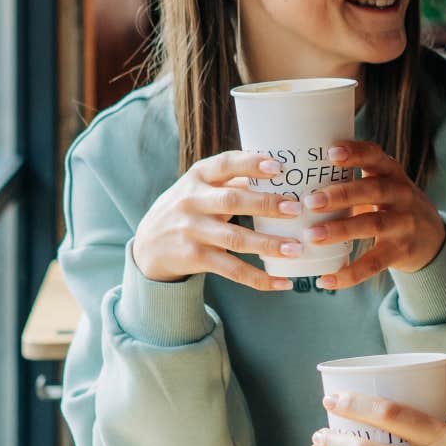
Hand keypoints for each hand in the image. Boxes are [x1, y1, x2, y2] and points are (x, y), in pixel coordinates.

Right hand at [129, 150, 304, 290]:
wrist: (148, 246)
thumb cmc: (188, 208)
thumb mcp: (200, 187)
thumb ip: (232, 179)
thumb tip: (279, 171)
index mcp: (197, 177)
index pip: (225, 164)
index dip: (251, 164)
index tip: (279, 167)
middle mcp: (192, 201)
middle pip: (232, 201)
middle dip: (266, 205)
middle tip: (297, 209)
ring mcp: (192, 231)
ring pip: (235, 239)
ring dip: (268, 245)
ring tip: (296, 249)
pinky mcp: (195, 257)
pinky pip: (231, 270)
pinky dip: (258, 278)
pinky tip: (281, 282)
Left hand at [300, 140, 445, 289]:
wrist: (432, 238)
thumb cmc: (392, 206)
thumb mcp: (383, 186)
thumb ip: (353, 179)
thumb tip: (298, 175)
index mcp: (392, 174)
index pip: (376, 157)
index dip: (356, 153)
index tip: (330, 153)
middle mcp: (401, 195)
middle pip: (372, 190)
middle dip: (340, 194)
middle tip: (310, 201)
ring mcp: (403, 224)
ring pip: (372, 224)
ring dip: (340, 229)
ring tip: (311, 236)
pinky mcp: (401, 251)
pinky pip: (374, 263)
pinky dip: (349, 273)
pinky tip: (326, 279)